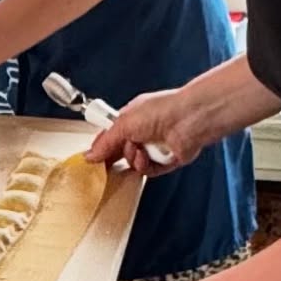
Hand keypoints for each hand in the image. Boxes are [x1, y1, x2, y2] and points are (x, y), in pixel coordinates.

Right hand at [86, 87, 204, 176]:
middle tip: (106, 164)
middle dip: (116, 157)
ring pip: (134, 164)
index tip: (92, 158)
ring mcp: (155, 146)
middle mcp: (144, 132)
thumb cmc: (162, 110)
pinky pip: (149, 170)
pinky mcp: (167, 160)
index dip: (101, 147)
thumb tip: (91, 154)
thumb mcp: (124, 123)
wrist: (190, 118)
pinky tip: (147, 156)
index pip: (111, 136)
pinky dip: (146, 165)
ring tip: (138, 149)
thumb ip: (105, 141)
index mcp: (132, 118)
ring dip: (133, 159)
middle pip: (122, 152)